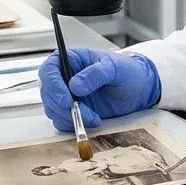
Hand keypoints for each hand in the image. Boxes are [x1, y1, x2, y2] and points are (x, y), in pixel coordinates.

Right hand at [39, 48, 160, 131]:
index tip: (66, 100)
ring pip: (53, 109)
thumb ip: (96, 74)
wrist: (138, 89)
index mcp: (71, 59)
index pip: (49, 70)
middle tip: (82, 113)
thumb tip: (75, 86)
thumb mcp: (114, 68)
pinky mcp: (71, 110)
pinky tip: (91, 121)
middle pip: (47, 92)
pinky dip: (73, 124)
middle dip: (62, 107)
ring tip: (94, 117)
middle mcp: (64, 77)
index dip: (53, 86)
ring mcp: (66, 94)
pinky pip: (62, 121)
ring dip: (69, 117)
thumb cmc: (126, 71)